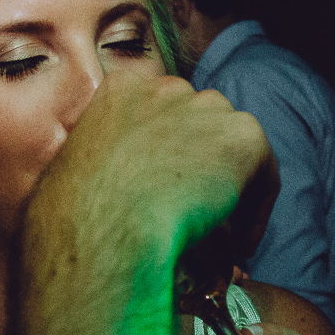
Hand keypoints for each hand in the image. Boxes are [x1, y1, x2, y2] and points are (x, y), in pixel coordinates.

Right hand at [30, 70, 278, 273]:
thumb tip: (112, 194)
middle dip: (203, 165)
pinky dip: (256, 211)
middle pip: (202, 122)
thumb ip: (99, 167)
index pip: (161, 111)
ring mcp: (208, 108)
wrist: (105, 228)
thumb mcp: (70, 174)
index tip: (168, 190)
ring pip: (233, 148)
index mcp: (121, 90)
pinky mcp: (243, 137)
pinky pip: (264, 176)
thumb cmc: (74, 217)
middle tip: (198, 212)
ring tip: (222, 233)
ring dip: (230, 186)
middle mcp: (167, 89)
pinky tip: (241, 245)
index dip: (171, 154)